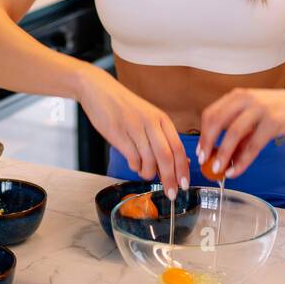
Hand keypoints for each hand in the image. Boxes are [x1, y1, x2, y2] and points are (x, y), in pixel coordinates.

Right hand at [78, 65, 189, 195]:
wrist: (99, 90)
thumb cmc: (124, 106)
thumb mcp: (148, 116)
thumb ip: (160, 136)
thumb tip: (173, 163)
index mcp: (161, 119)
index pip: (178, 148)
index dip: (183, 169)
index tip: (184, 184)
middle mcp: (150, 123)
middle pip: (166, 157)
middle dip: (170, 179)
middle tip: (171, 193)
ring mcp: (134, 128)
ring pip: (149, 161)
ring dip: (148, 174)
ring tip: (144, 172)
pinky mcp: (118, 134)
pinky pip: (132, 159)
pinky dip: (135, 167)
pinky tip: (133, 163)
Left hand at [196, 86, 284, 177]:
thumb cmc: (280, 109)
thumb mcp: (255, 114)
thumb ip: (240, 130)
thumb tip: (222, 155)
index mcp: (238, 95)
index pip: (211, 113)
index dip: (203, 134)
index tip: (200, 150)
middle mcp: (246, 98)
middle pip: (217, 122)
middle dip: (207, 144)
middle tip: (204, 161)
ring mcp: (259, 108)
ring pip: (233, 134)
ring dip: (223, 154)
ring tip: (218, 169)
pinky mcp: (273, 121)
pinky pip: (253, 145)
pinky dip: (242, 161)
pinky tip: (236, 170)